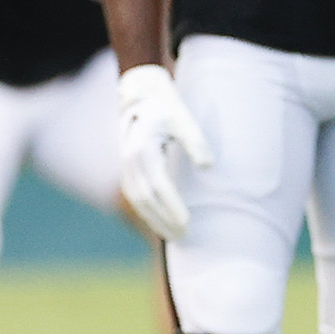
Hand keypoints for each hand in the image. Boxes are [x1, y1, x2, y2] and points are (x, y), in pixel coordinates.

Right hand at [116, 63, 211, 240]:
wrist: (140, 96)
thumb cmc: (167, 107)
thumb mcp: (183, 119)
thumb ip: (195, 141)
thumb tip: (208, 166)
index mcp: (143, 150)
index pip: (160, 187)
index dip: (173, 207)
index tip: (188, 223)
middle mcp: (130, 161)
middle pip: (146, 200)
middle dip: (164, 220)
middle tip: (184, 237)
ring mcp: (126, 166)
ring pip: (138, 201)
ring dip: (154, 220)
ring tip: (174, 236)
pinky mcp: (128, 168)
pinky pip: (135, 195)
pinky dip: (147, 212)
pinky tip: (160, 222)